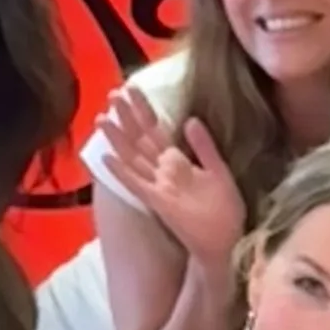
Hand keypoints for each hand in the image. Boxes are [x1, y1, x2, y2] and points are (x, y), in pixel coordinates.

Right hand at [99, 89, 247, 265]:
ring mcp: (159, 186)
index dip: (143, 109)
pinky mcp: (159, 202)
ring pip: (133, 157)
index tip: (131, 87)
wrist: (227, 241)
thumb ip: (204, 146)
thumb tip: (190, 119)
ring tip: (101, 118)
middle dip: (126, 117)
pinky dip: (121, 171)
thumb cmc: (224, 210)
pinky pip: (137, 184)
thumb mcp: (218, 171)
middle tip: (112, 93)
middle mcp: (163, 172)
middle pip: (140, 139)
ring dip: (117, 139)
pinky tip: (106, 157)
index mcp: (177, 162)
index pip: (156, 130)